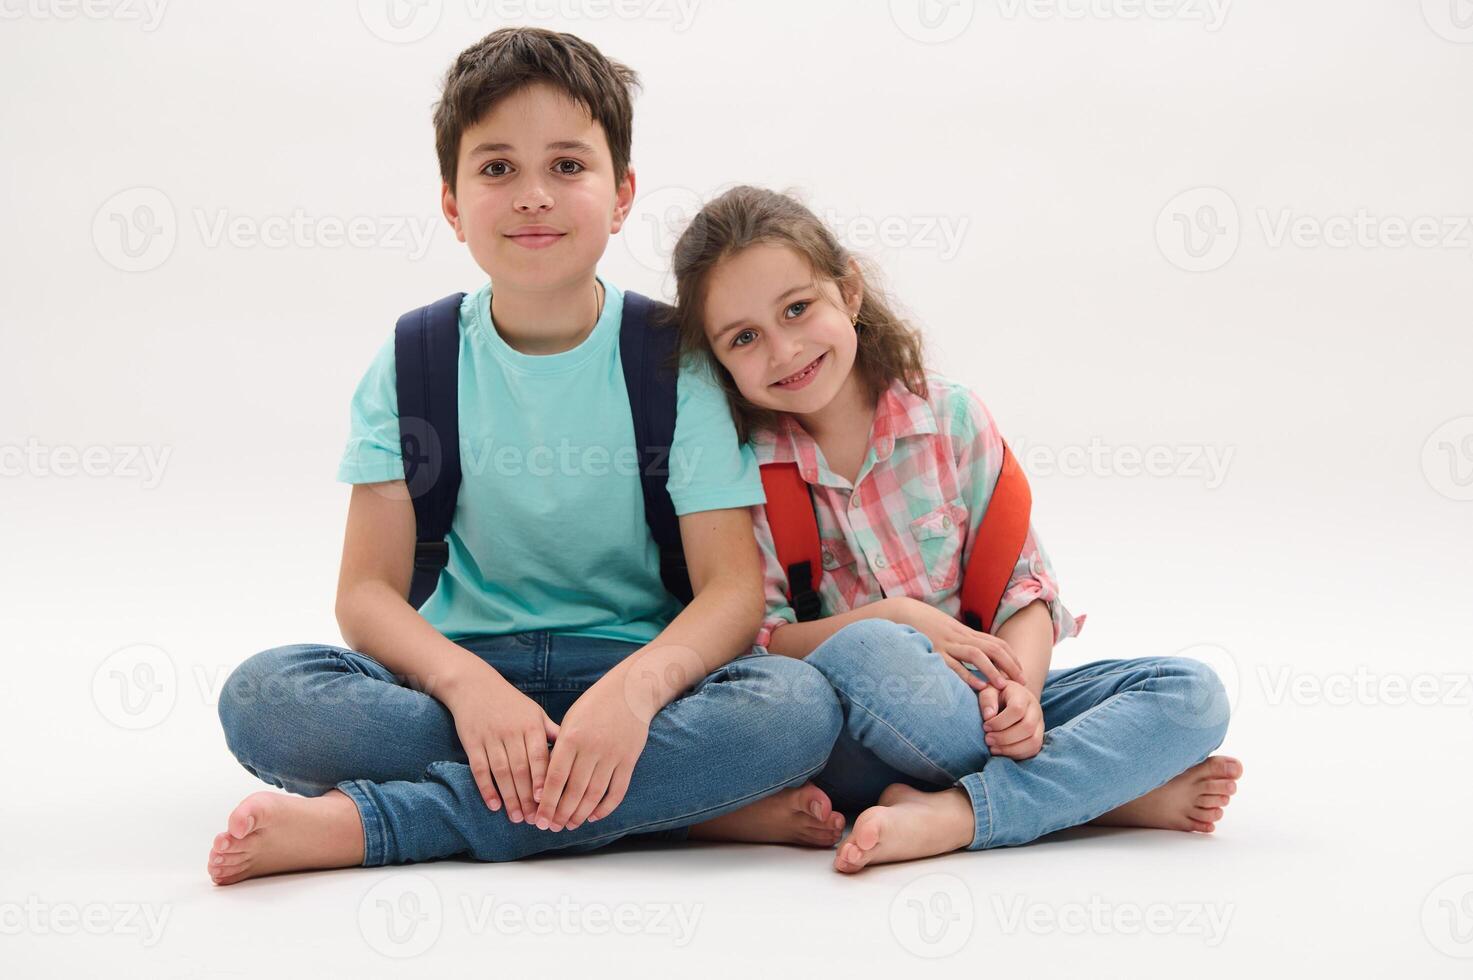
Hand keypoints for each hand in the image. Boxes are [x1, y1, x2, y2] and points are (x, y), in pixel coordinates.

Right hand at [441, 662, 559, 822]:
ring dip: (510, 798)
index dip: (544, 780)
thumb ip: (552, 733)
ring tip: (517, 818)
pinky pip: (480, 769)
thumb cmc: (510, 702)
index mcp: (531, 725)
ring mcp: (491, 738)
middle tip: (535, 820)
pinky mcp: (472, 743)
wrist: (474, 686)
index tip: (549, 802)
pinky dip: (487, 788)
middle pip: (521, 770)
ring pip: (502, 772)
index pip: (540, 757)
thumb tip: (575, 752)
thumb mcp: (534, 712)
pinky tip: (494, 805)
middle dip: (528, 797)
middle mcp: (512, 732)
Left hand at [532, 675, 649, 831]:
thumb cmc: (594, 705)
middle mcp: (592, 748)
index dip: (546, 802)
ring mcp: (612, 755)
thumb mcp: (570, 720)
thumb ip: (559, 748)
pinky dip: (605, 807)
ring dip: (580, 814)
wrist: (630, 691)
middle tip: (551, 827)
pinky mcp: (629, 759)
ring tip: (569, 825)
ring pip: (594, 794)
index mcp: (572, 737)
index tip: (538, 818)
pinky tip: (594, 816)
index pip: (555, 778)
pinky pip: (617, 790)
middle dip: (560, 813)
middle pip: (574, 791)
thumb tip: (546, 782)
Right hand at [882, 596, 1025, 690]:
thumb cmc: (924, 624)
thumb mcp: (946, 631)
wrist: (901, 612)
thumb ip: (960, 641)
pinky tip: (978, 687)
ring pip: (976, 655)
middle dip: (1010, 665)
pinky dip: (968, 676)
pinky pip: (954, 665)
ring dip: (993, 670)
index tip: (1021, 672)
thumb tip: (974, 656)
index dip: (1011, 657)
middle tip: (1022, 682)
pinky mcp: (934, 651)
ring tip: (1004, 686)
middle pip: (993, 648)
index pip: (996, 643)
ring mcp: (947, 644)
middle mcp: (960, 637)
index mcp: (965, 633)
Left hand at [982, 679, 1043, 759]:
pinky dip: (1016, 754)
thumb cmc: (997, 696)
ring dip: (1011, 749)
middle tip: (987, 739)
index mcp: (1023, 696)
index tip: (985, 726)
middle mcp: (1036, 710)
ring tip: (992, 748)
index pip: (1017, 709)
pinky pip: (1033, 750)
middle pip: (1027, 727)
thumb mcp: (989, 691)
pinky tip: (1001, 752)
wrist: (1011, 700)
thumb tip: (988, 716)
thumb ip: (987, 700)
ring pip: (1033, 742)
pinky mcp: (1039, 738)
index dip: (999, 721)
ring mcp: (1040, 725)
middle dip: (1004, 737)